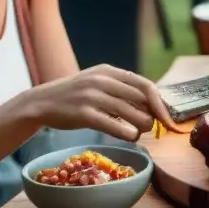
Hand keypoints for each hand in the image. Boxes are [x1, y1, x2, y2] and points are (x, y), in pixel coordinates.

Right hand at [20, 64, 177, 141]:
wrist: (40, 102)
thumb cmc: (75, 96)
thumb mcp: (98, 84)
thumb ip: (121, 90)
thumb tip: (152, 104)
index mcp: (109, 71)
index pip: (145, 85)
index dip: (160, 102)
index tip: (167, 117)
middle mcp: (102, 80)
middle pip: (141, 98)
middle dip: (153, 115)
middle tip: (154, 127)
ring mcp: (92, 96)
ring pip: (130, 112)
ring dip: (142, 126)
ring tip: (140, 132)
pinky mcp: (83, 113)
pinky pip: (114, 125)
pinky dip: (127, 133)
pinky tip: (130, 136)